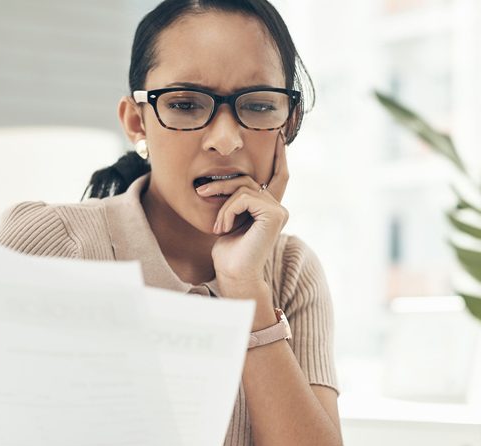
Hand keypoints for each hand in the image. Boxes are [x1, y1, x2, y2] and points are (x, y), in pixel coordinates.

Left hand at [202, 132, 289, 285]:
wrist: (233, 275)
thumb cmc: (227, 252)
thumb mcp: (229, 217)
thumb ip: (236, 199)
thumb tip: (228, 178)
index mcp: (269, 208)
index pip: (278, 175)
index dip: (279, 156)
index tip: (277, 136)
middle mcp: (278, 207)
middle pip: (247, 179)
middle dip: (221, 185)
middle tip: (201, 192)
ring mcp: (279, 210)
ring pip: (242, 187)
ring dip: (221, 203)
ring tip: (216, 225)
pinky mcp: (274, 214)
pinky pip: (243, 197)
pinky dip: (227, 210)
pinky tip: (223, 227)